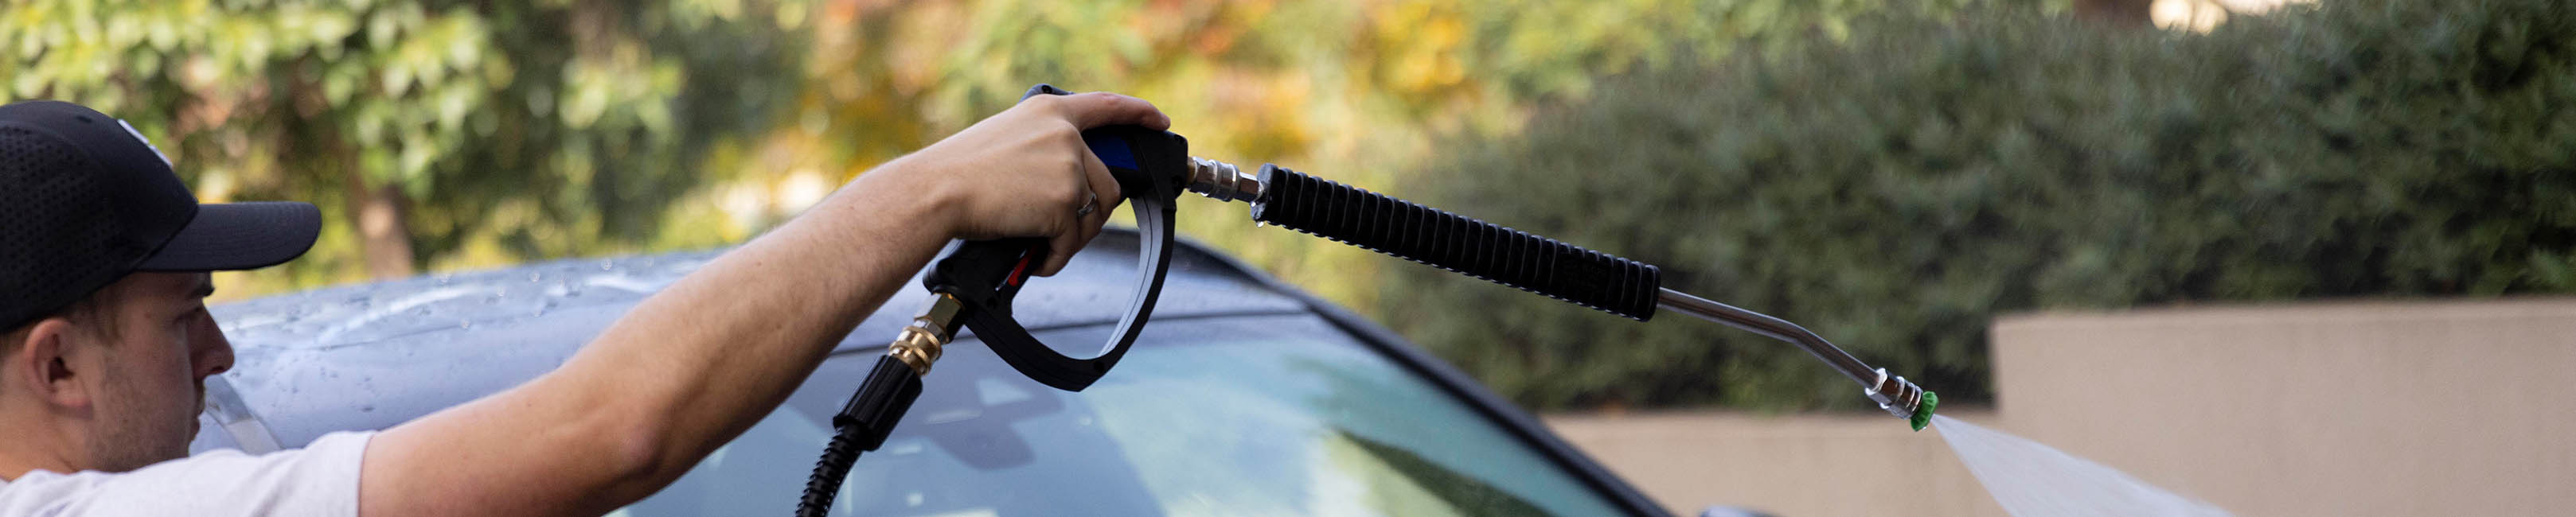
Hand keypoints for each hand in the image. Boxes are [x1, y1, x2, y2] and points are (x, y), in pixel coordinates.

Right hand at [872, 91, 1169, 275]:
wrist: (935, 192)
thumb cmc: (957, 174)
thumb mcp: (1005, 140)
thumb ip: (1042, 149)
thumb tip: (1068, 182)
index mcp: (1050, 112)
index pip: (1107, 106)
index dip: (1139, 113)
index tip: (1159, 120)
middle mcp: (1066, 134)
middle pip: (1107, 184)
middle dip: (1088, 214)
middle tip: (1059, 231)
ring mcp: (1070, 167)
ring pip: (1095, 216)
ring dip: (1071, 239)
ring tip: (1039, 245)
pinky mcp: (1066, 201)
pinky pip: (1073, 241)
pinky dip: (1055, 257)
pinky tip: (1034, 257)